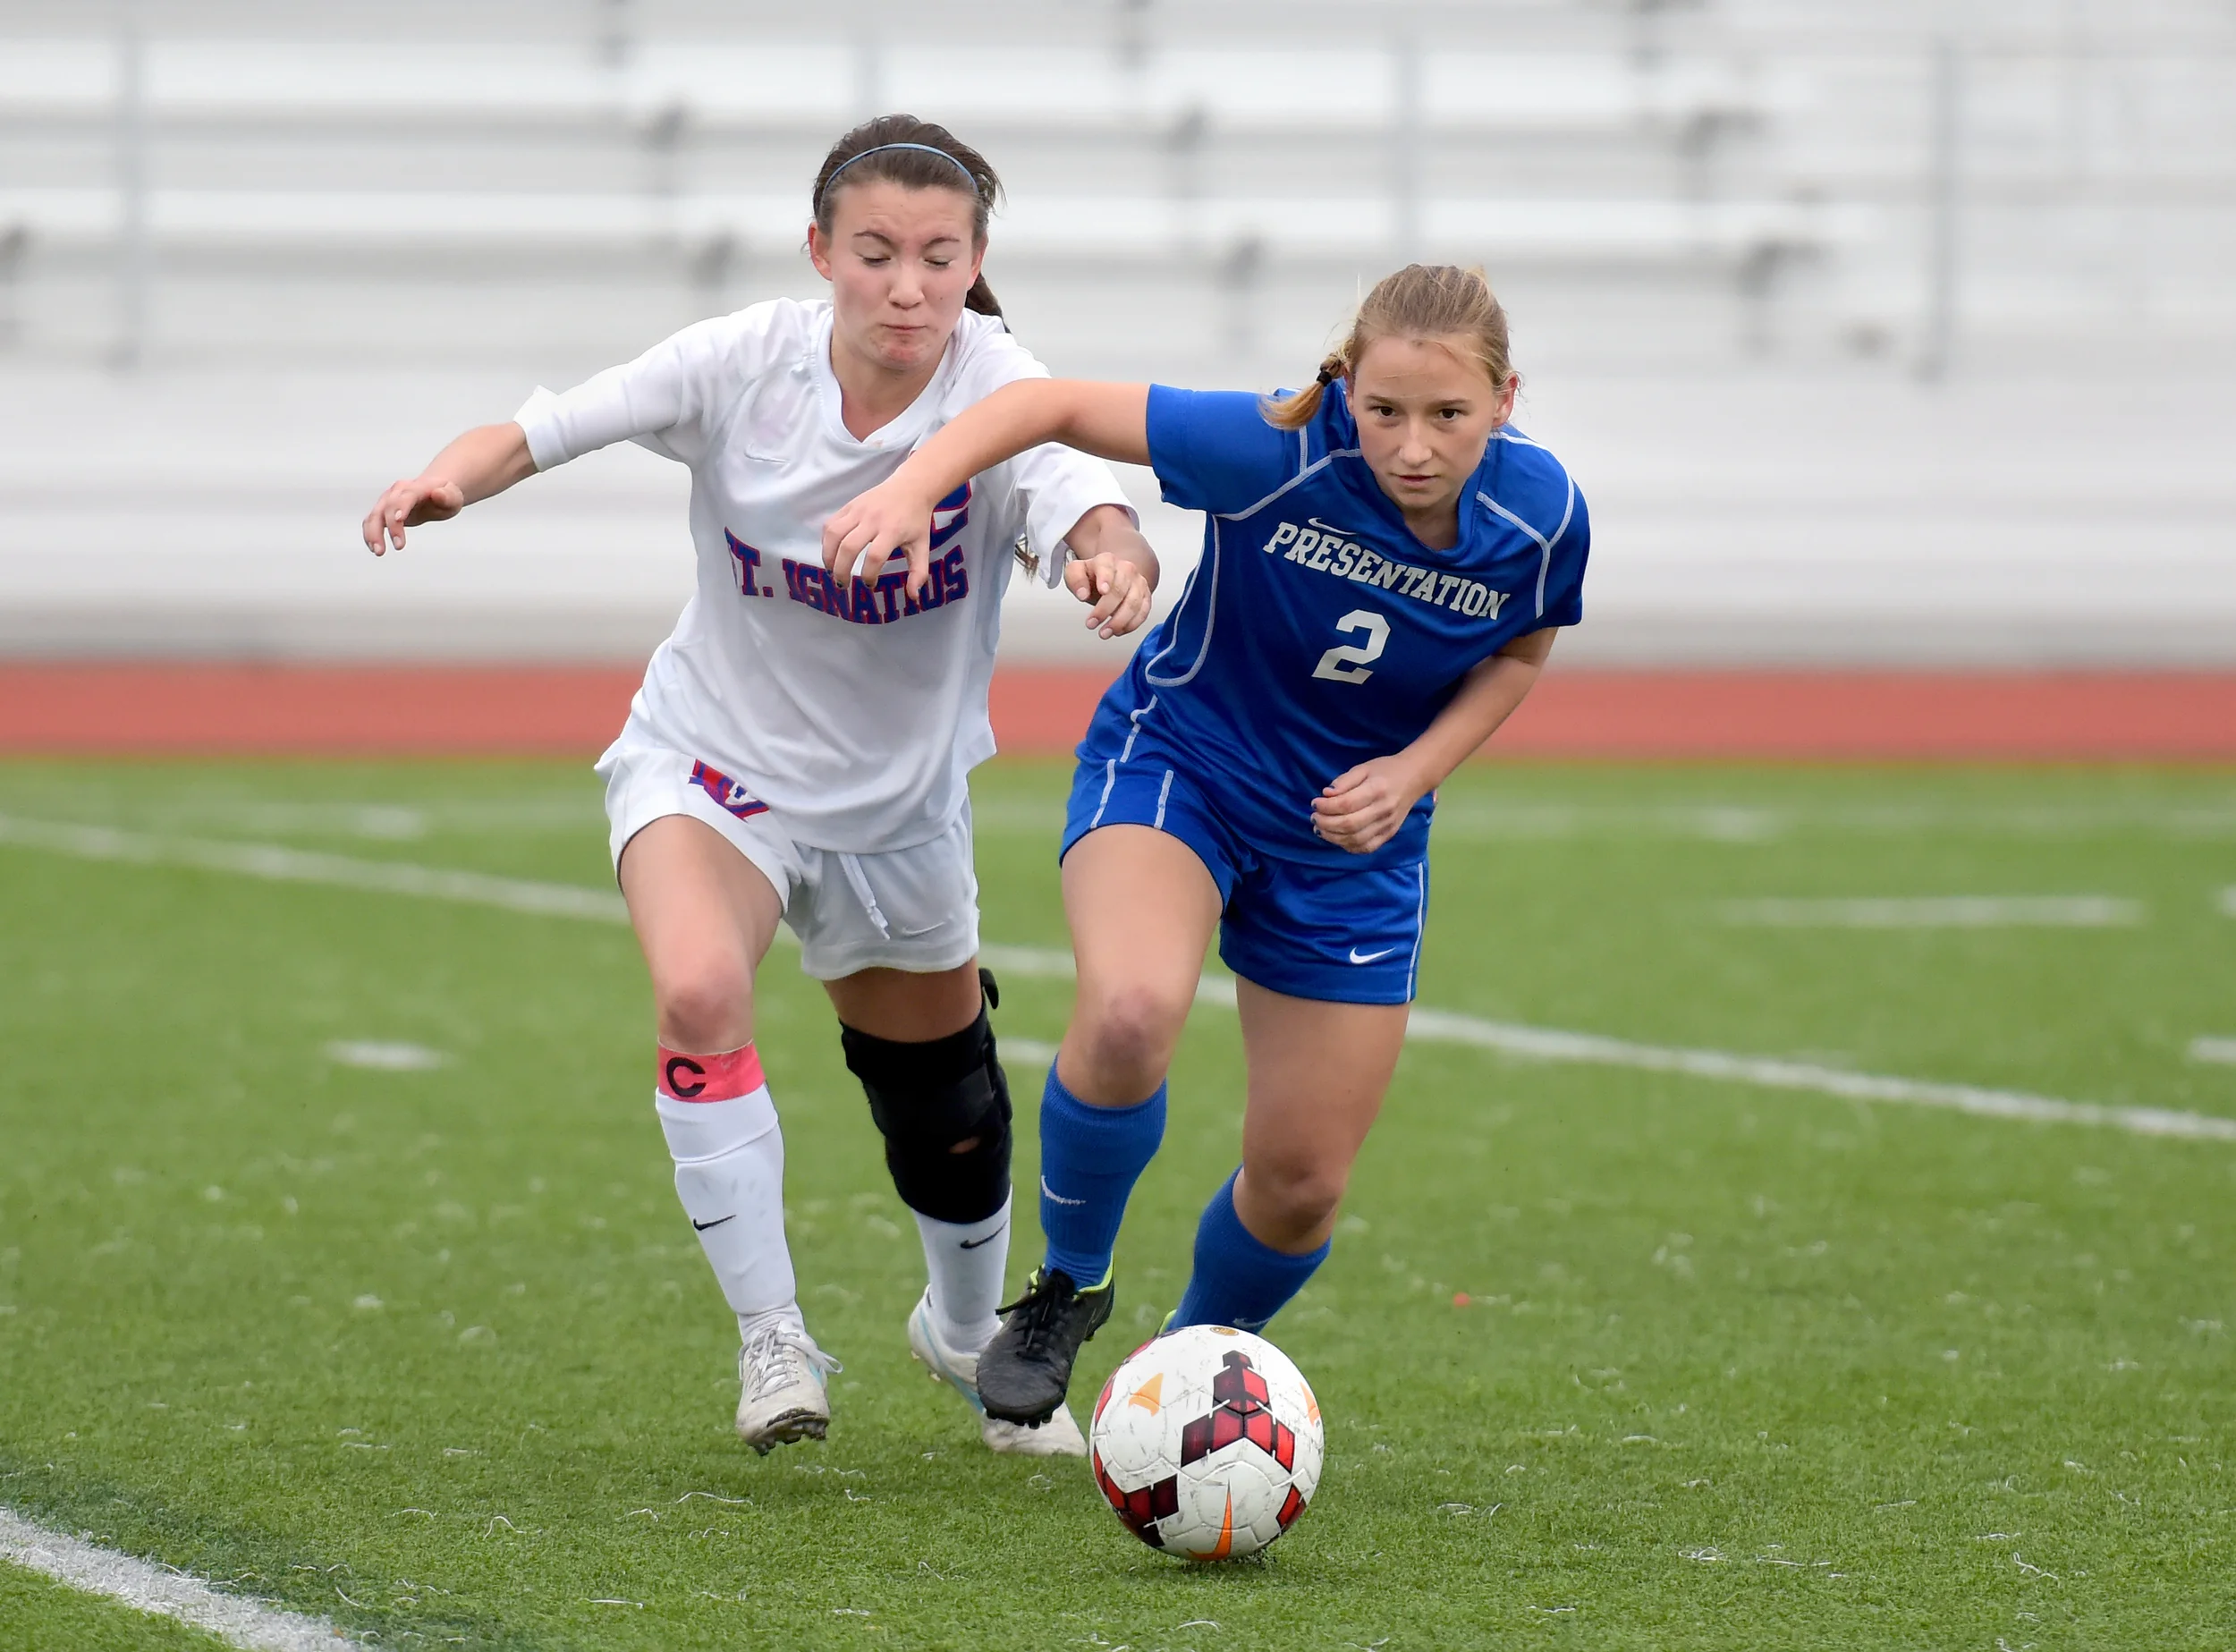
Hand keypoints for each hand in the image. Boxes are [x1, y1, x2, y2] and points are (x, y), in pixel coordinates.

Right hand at [361, 476, 465, 555]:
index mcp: (415, 487)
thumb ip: (447, 496)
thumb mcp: (453, 497)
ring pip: (374, 515)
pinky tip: (373, 548)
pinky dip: (369, 534)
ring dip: (372, 533)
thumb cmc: (445, 496)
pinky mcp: (382, 511)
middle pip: (387, 507)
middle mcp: (397, 492)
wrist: (435, 491)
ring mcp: (387, 500)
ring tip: (378, 552)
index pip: (406, 496)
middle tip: (399, 547)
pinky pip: (370, 522)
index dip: (400, 507)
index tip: (399, 520)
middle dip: (390, 527)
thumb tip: (438, 494)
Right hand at [822, 476, 936, 600]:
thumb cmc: (916, 520)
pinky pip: (830, 524)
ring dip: (828, 556)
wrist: (911, 487)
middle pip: (848, 547)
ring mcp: (858, 510)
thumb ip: (919, 572)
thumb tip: (913, 597)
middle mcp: (872, 519)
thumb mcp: (922, 546)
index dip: (868, 575)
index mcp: (892, 530)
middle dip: (841, 570)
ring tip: (831, 570)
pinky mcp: (849, 505)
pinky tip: (831, 553)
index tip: (870, 585)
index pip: (874, 557)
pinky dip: (826, 541)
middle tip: (842, 585)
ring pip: (833, 534)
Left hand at [1064, 550, 1153, 637]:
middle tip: (1091, 623)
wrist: (1112, 577)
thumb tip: (1082, 594)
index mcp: (1107, 560)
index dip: (1105, 579)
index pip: (1107, 568)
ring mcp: (1138, 582)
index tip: (1102, 591)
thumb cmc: (1093, 576)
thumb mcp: (1076, 572)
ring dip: (1119, 621)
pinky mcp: (1146, 596)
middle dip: (1105, 610)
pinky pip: (1143, 612)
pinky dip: (1131, 624)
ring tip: (1104, 632)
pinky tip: (1118, 631)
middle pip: (1119, 590)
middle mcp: (1126, 569)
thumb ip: (1075, 579)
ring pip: (1133, 603)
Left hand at [1311, 754, 1428, 854]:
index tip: (1315, 803)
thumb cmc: (1385, 770)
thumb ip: (1344, 781)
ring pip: (1356, 839)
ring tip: (1321, 828)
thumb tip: (1326, 794)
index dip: (1326, 807)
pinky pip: (1366, 847)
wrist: (1414, 778)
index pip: (1346, 804)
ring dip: (1333, 837)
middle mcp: (1383, 810)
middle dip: (1325, 823)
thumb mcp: (1363, 768)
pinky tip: (1338, 838)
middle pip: (1349, 825)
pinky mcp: (1389, 834)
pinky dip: (1348, 846)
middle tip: (1314, 817)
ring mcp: (1387, 825)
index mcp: (1376, 789)